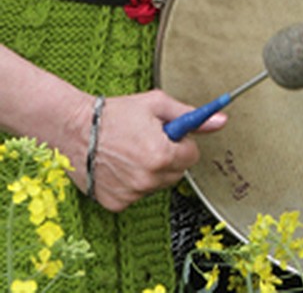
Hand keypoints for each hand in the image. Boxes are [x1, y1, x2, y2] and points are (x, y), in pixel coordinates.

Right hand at [65, 90, 225, 212]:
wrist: (76, 130)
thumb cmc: (116, 114)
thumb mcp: (157, 105)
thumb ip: (191, 115)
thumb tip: (221, 121)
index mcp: (162, 155)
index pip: (192, 156)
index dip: (183, 143)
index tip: (170, 135)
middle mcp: (148, 179)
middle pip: (177, 172)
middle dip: (170, 157)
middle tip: (150, 141)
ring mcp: (131, 194)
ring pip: (158, 184)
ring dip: (153, 170)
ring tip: (132, 151)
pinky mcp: (115, 203)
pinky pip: (137, 194)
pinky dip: (133, 182)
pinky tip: (120, 166)